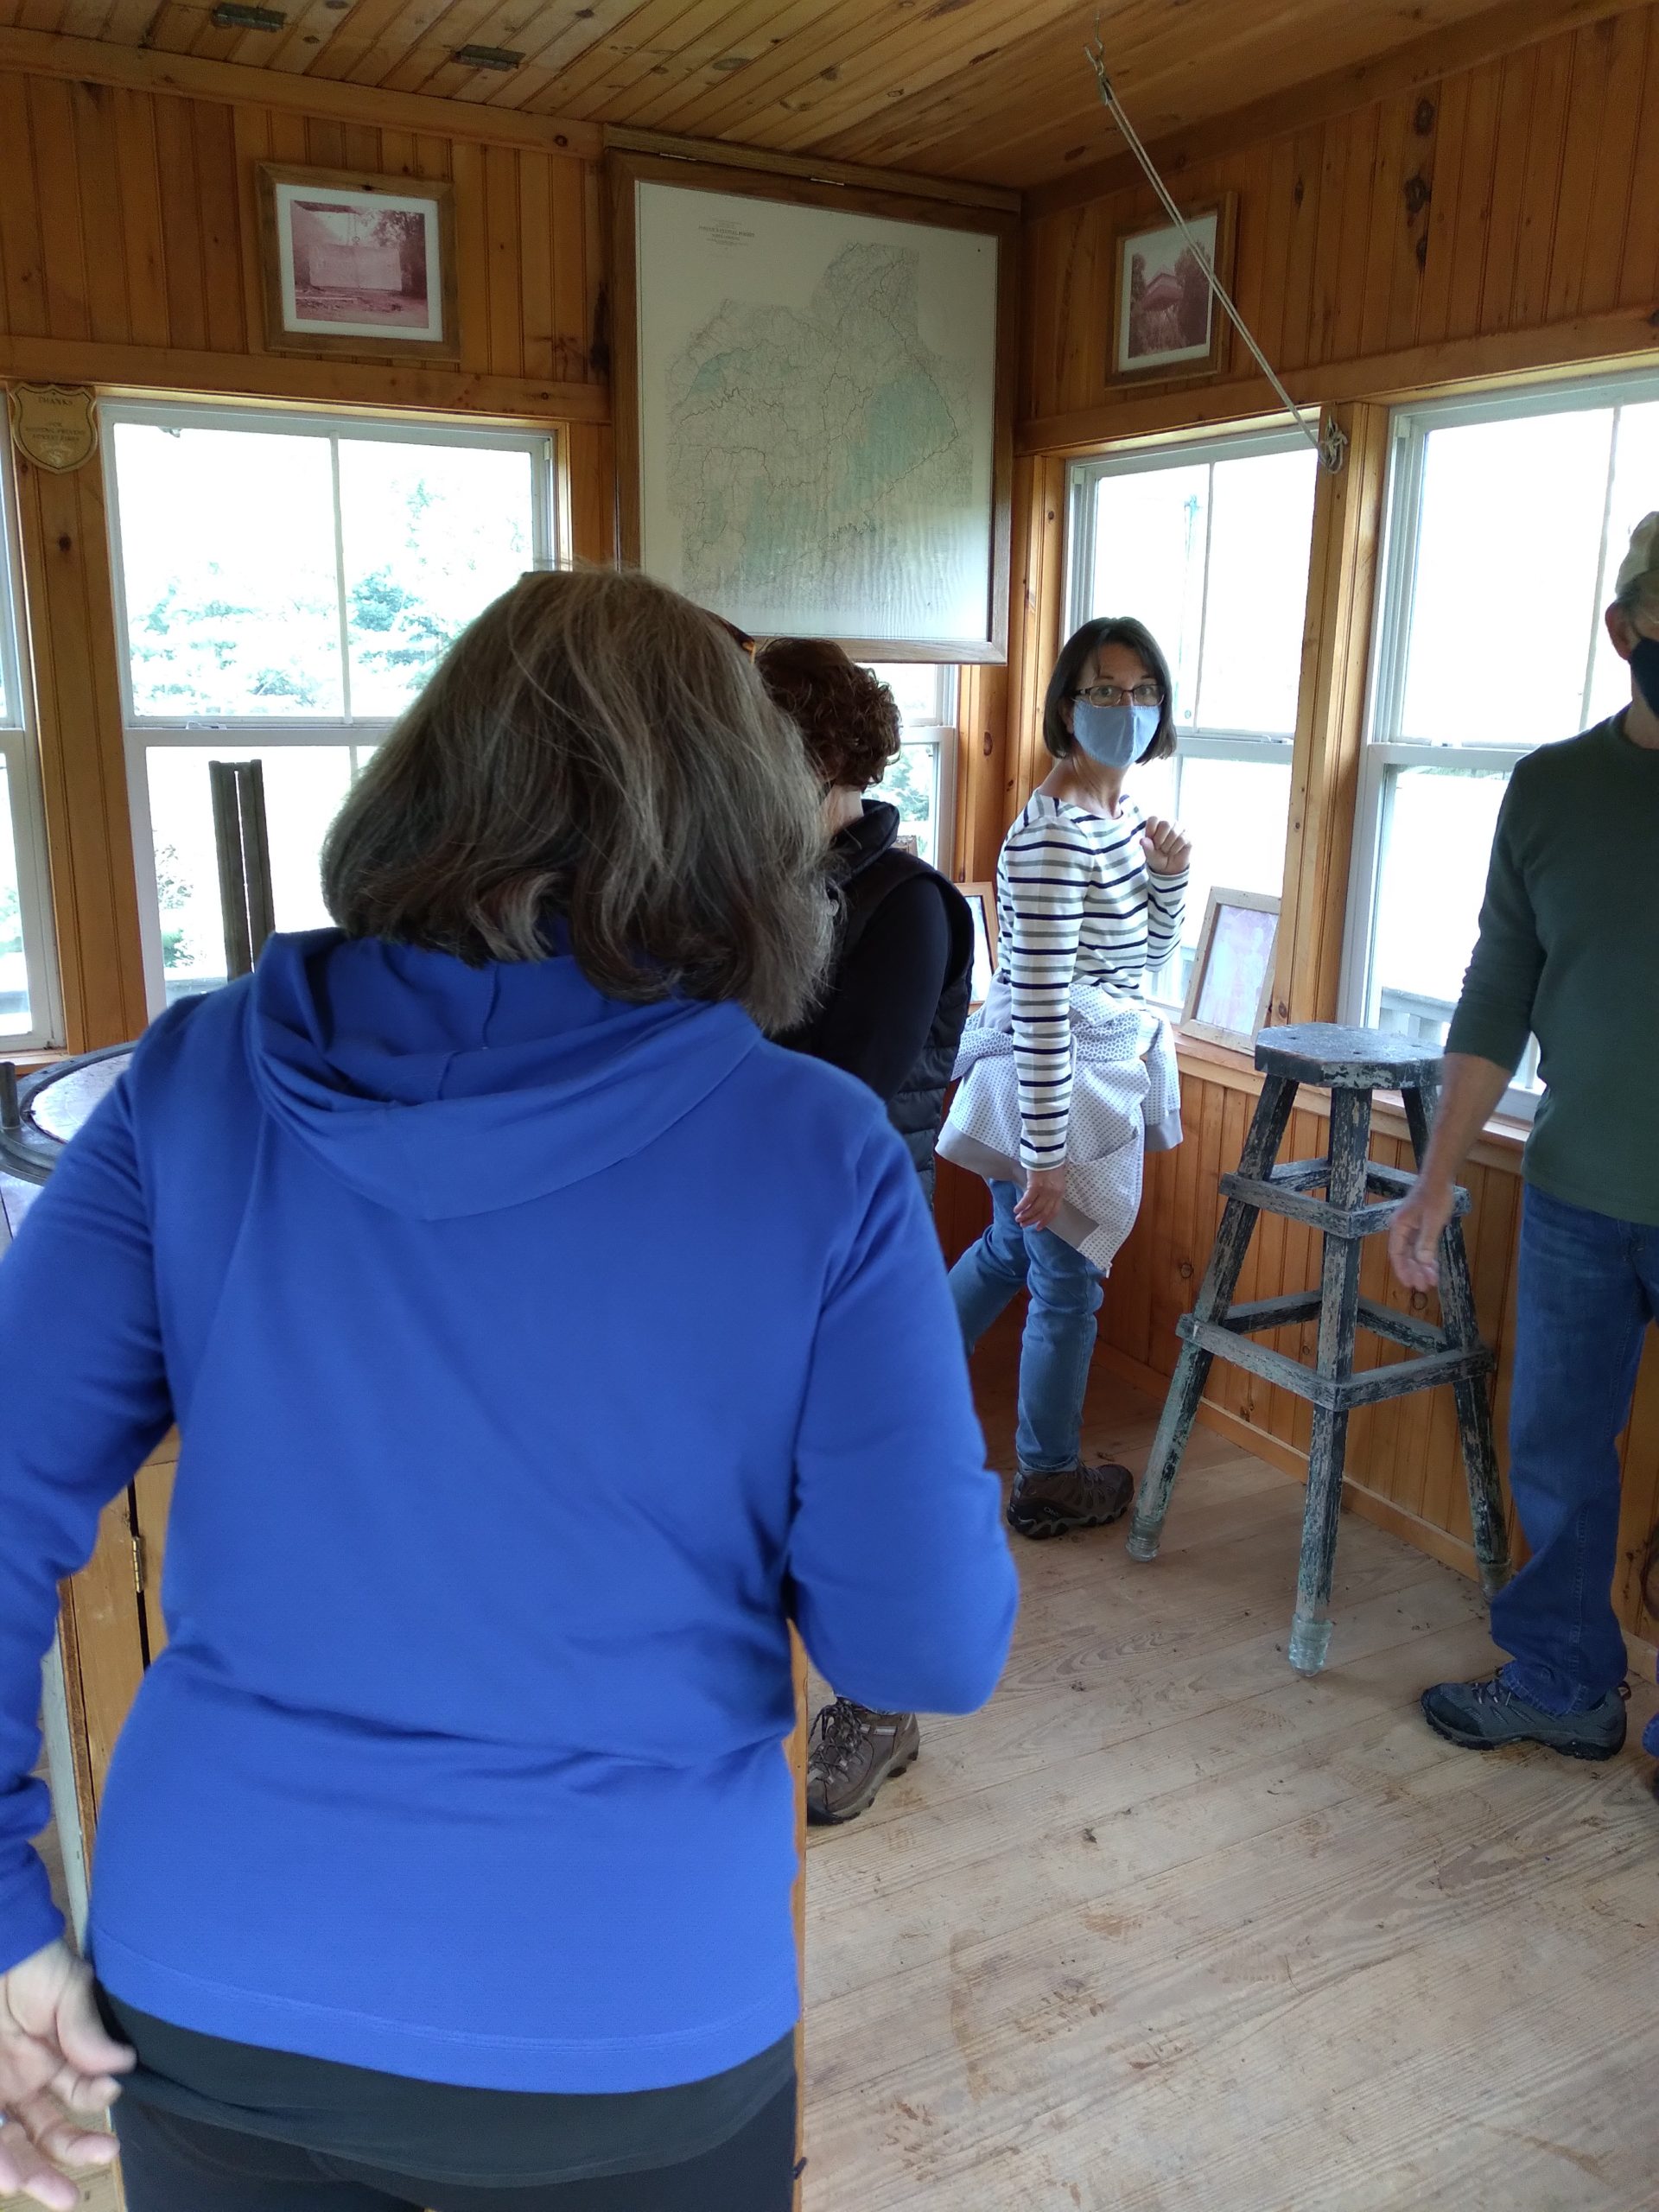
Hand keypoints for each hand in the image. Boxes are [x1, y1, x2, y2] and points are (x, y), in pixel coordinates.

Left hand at [0, 1940, 132, 2210]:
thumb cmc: (31, 1964)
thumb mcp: (68, 1991)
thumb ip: (88, 2031)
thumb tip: (123, 2065)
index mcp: (57, 2059)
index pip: (80, 2095)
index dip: (94, 2100)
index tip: (109, 2091)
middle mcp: (28, 2082)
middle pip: (47, 2135)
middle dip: (66, 2161)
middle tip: (77, 2190)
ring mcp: (0, 2089)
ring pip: (14, 2145)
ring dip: (29, 2174)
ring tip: (41, 2193)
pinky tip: (7, 2176)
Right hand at [1015, 1166, 1067, 1231]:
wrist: (1049, 1152)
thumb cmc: (1052, 1163)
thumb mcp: (1057, 1178)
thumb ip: (1053, 1189)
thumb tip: (1045, 1198)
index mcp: (1060, 1192)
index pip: (1054, 1211)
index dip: (1045, 1221)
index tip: (1038, 1227)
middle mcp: (1054, 1194)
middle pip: (1043, 1212)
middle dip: (1032, 1220)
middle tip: (1024, 1225)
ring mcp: (1045, 1191)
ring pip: (1035, 1208)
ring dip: (1025, 1215)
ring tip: (1018, 1219)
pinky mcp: (1035, 1186)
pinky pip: (1027, 1200)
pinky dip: (1021, 1206)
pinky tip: (1016, 1210)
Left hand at [1140, 817, 1190, 875]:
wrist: (1169, 869)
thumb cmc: (1157, 857)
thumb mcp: (1149, 854)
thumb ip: (1147, 847)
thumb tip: (1142, 841)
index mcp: (1157, 824)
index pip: (1154, 819)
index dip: (1151, 830)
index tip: (1150, 840)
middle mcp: (1169, 824)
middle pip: (1166, 824)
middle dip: (1160, 839)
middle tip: (1159, 848)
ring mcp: (1180, 830)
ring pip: (1174, 833)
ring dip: (1167, 846)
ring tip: (1166, 851)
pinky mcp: (1188, 837)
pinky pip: (1182, 840)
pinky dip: (1175, 849)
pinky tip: (1173, 852)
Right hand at [1388, 1179, 1454, 1293]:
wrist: (1440, 1178)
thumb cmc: (1435, 1196)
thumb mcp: (1432, 1221)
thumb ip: (1426, 1242)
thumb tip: (1422, 1263)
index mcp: (1399, 1226)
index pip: (1397, 1253)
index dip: (1402, 1270)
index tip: (1411, 1284)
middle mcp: (1402, 1229)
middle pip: (1405, 1255)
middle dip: (1414, 1271)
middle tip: (1425, 1286)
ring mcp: (1411, 1227)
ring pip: (1413, 1252)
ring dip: (1421, 1266)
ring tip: (1431, 1280)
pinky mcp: (1421, 1226)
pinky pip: (1421, 1246)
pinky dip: (1427, 1257)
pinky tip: (1433, 1266)